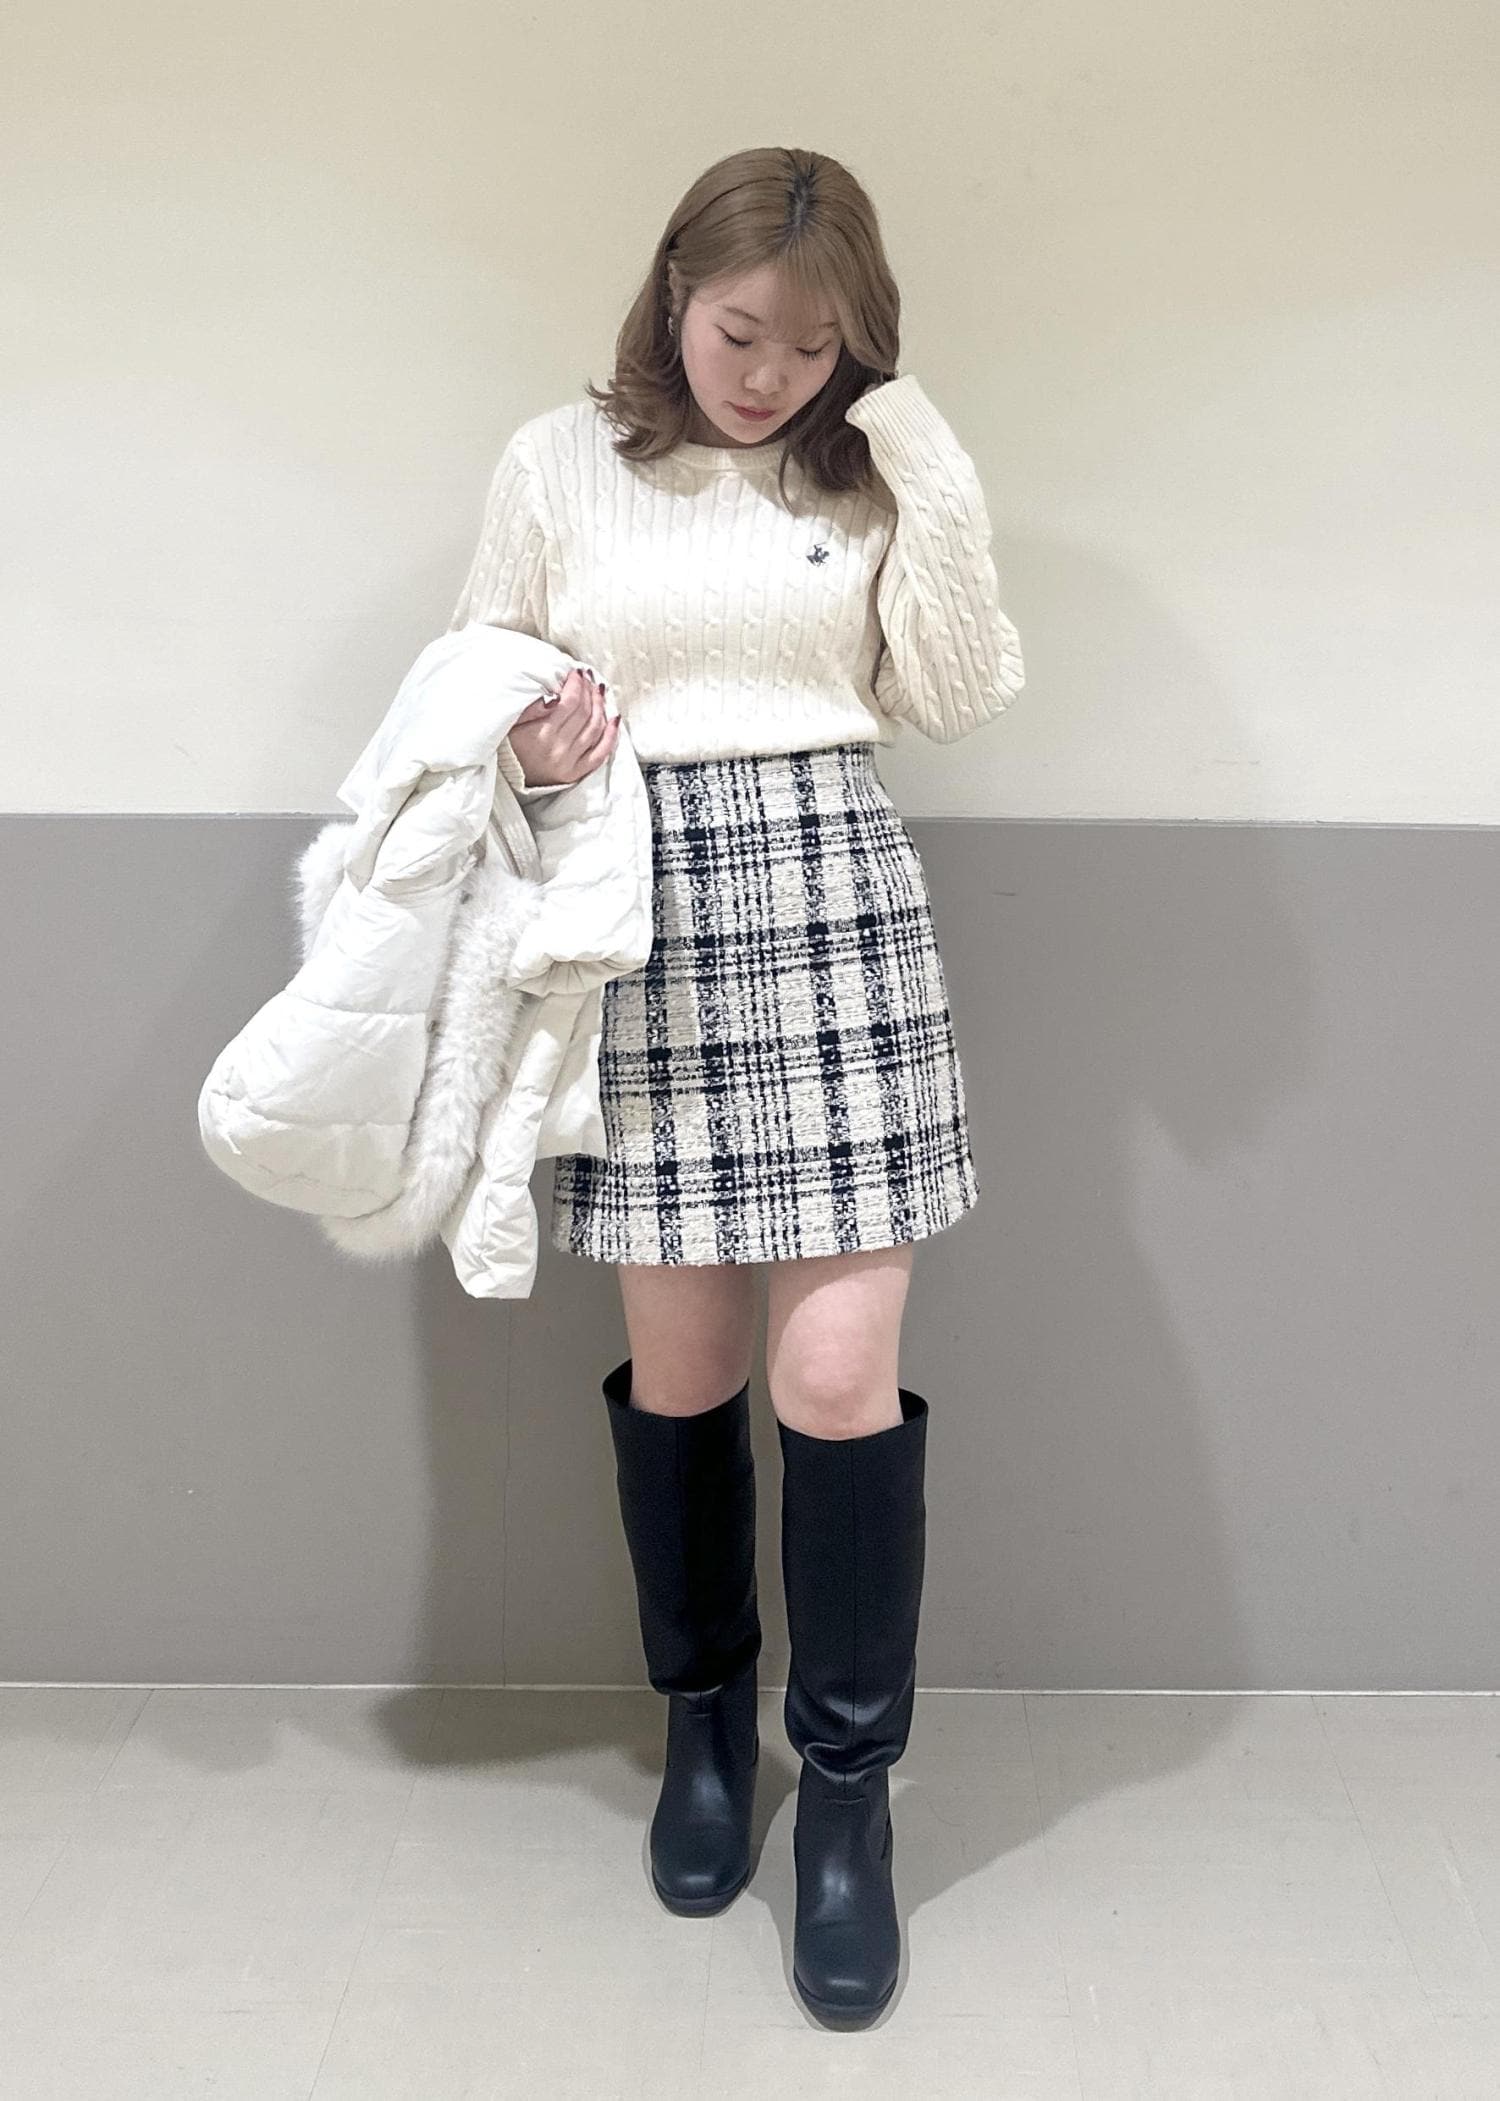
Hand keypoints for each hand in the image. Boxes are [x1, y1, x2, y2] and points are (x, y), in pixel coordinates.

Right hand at [508, 666, 619, 786]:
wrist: (507, 775)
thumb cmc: (509, 743)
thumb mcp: (513, 721)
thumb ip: (534, 706)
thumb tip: (557, 694)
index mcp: (543, 734)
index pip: (570, 702)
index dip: (576, 684)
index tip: (576, 672)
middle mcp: (559, 748)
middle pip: (585, 712)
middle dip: (588, 690)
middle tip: (588, 678)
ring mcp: (570, 762)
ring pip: (595, 728)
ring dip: (600, 706)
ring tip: (598, 691)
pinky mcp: (576, 772)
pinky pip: (601, 753)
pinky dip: (611, 736)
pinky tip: (614, 719)